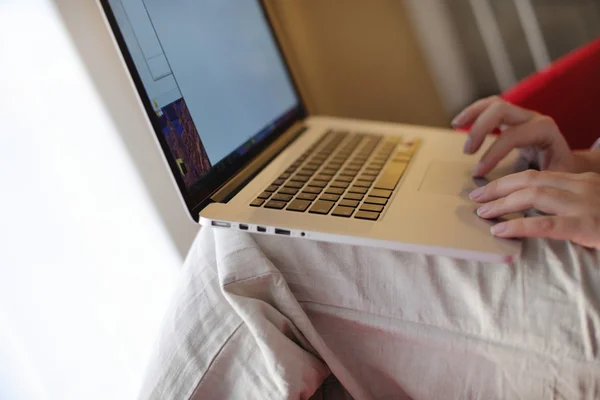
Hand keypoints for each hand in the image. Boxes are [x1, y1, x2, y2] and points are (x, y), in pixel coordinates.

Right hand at [452, 96, 575, 176]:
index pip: (511, 136)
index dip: (492, 154)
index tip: (478, 173)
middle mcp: (533, 117)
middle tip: (468, 152)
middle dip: (480, 129)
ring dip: (473, 114)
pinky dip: (473, 112)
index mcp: (544, 130)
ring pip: (493, 103)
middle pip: (500, 110)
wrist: (570, 163)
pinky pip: (490, 107)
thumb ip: (533, 183)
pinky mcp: (513, 118)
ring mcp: (522, 115)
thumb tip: (510, 194)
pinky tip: (459, 122)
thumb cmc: (561, 174)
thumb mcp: (553, 180)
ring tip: (456, 126)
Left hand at [470, 169, 599, 248]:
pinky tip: (499, 230)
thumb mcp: (595, 204)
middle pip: (530, 180)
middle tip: (475, 197)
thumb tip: (537, 212)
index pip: (537, 176)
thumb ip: (571, 203)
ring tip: (482, 212)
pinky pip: (546, 224)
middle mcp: (581, 186)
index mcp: (581, 180)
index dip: (508, 182)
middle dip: (498, 188)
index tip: (487, 190)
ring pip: (533, 196)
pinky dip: (518, 226)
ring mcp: (584, 205)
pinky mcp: (587, 225)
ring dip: (502, 203)